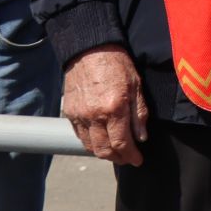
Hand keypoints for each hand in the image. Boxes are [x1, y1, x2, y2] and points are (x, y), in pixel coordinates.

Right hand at [62, 45, 147, 164]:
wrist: (90, 49)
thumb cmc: (117, 64)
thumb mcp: (136, 85)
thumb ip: (139, 114)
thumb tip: (141, 137)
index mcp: (114, 108)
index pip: (122, 143)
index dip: (131, 156)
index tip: (138, 160)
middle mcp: (94, 115)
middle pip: (104, 150)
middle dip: (117, 158)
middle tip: (127, 159)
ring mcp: (79, 115)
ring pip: (90, 146)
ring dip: (103, 153)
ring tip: (115, 152)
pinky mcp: (69, 113)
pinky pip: (79, 136)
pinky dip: (90, 143)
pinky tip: (100, 140)